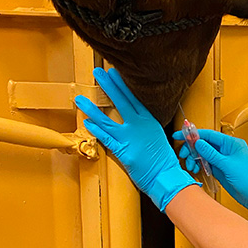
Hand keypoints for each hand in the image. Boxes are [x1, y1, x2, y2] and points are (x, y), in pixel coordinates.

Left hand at [75, 67, 196, 210]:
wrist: (166, 175)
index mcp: (149, 120)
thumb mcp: (158, 135)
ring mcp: (130, 138)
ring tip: (80, 98)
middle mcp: (139, 125)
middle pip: (121, 101)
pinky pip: (106, 138)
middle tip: (98, 72)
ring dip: (91, 108)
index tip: (114, 72)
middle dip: (108, 85)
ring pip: (106, 120)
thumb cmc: (163, 159)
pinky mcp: (123, 151)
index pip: (134, 97)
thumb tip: (136, 117)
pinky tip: (87, 122)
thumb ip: (146, 125)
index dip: (123, 84)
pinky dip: (95, 130)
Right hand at [173, 129, 247, 218]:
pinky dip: (199, 165)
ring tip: (191, 166)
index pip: (209, 135)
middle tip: (184, 155)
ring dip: (194, 158)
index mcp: (231, 144)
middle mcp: (227, 150)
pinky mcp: (221, 169)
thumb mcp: (227, 166)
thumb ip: (211, 154)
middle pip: (204, 144)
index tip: (179, 135)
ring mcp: (224, 160)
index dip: (193, 134)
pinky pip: (207, 163)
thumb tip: (198, 142)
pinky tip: (195, 170)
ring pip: (204, 154)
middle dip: (192, 148)